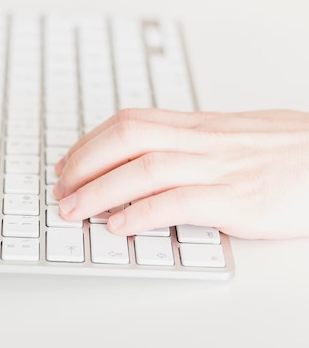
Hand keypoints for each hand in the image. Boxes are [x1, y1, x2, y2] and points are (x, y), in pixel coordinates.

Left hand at [53, 108, 308, 239]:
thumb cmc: (293, 151)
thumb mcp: (240, 134)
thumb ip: (199, 143)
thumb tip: (164, 153)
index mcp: (202, 126)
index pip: (133, 121)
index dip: (91, 140)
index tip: (69, 160)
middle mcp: (204, 142)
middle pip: (127, 138)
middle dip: (84, 161)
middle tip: (60, 187)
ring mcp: (220, 169)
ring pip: (144, 169)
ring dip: (100, 190)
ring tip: (74, 209)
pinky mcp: (237, 200)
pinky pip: (178, 203)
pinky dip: (142, 214)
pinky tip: (120, 226)